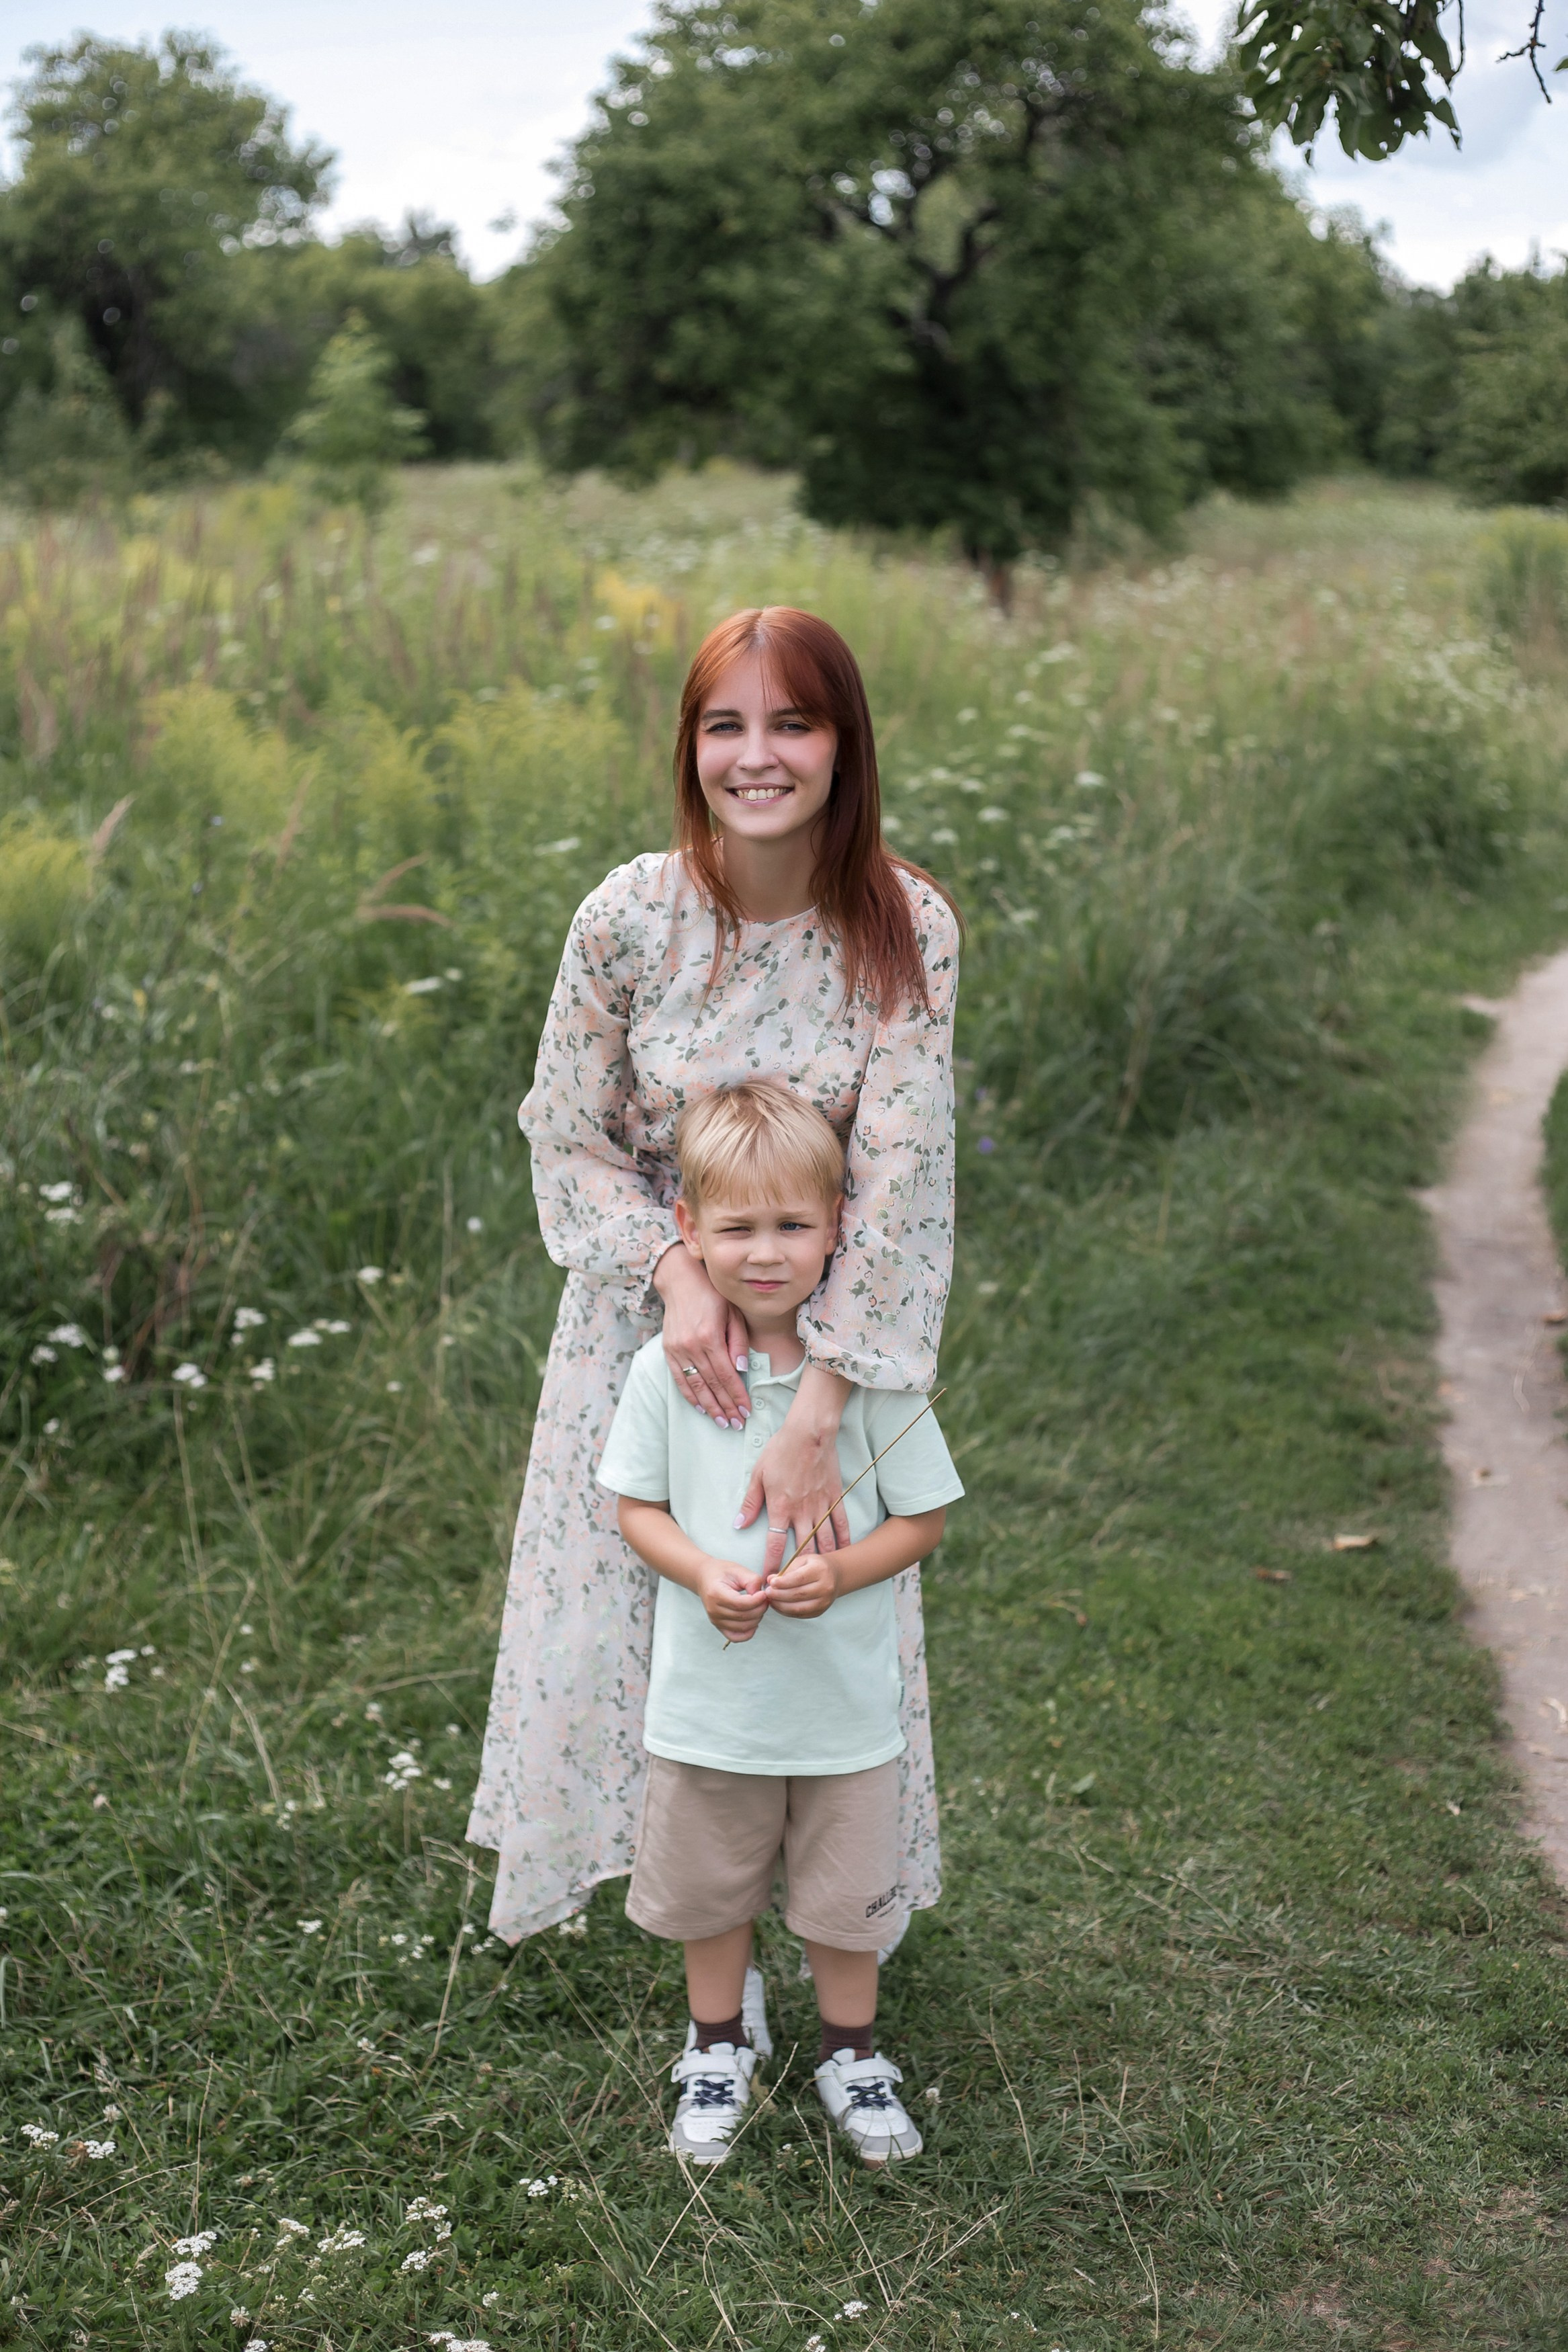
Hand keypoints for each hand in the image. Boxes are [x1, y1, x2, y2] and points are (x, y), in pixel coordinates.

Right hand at [654, 1243, 750, 1427]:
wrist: (680, 1281)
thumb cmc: (713, 1295)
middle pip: (712, 1384)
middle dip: (726, 1406)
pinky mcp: (668, 1350)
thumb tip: (741, 1368)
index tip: (747, 1410)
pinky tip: (700, 1407)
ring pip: (695, 1386)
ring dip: (709, 1407)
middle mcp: (691, 1346)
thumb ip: (738, 1341)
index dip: (737, 1395)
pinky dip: (689, 1395)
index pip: (727, 1375)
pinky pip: (679, 1379)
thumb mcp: (733, 1312)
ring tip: (721, 1422)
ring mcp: (677, 1350)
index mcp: (710, 1337)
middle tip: (737, 1423)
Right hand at [696, 1555, 769, 1641]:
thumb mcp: (738, 1570)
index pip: (740, 1604)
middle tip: (765, 1599)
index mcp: (716, 1594)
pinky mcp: (719, 1626)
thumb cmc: (722, 1573)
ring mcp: (715, 1620)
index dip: (756, 1601)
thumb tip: (761, 1596)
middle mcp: (714, 1610)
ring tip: (760, 1606)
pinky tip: (754, 1621)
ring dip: (757, 1618)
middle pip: (743, 1616)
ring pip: (742, 1627)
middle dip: (760, 1609)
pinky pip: (735, 1637)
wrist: (705, 1578)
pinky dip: (748, 1633)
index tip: (764, 1594)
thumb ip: (751, 1581)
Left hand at [736, 1366, 852, 1579]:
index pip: (774, 1543)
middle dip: (796, 1570)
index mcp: (780, 1507)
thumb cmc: (781, 1450)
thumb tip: (738, 1525)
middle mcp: (802, 1511)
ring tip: (818, 1577)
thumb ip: (750, 1503)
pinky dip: (843, 1540)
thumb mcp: (758, 1475)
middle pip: (801, 1549)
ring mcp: (821, 1506)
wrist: (810, 1433)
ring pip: (823, 1541)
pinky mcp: (834, 1498)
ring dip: (820, 1561)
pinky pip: (840, 1524)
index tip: (768, 1580)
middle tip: (794, 1586)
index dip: (770, 1563)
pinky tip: (843, 1553)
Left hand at [765, 1547, 839, 1619]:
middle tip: (767, 1593)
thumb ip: (786, 1570)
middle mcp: (825, 1587)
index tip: (771, 1583)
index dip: (783, 1582)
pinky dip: (787, 1612)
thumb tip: (769, 1580)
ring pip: (799, 1608)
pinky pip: (800, 1614)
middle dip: (779, 1595)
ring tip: (771, 1600)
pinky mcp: (820, 1611)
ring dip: (781, 1606)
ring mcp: (824, 1602)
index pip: (799, 1578)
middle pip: (798, 1594)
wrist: (835, 1576)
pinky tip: (779, 1605)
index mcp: (820, 1570)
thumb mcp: (802, 1561)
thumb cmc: (814, 1566)